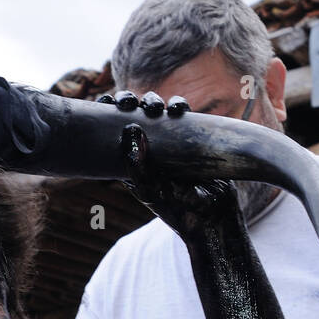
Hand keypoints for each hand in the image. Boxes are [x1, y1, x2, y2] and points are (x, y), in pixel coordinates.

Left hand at [96, 91, 241, 240]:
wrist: (214, 218)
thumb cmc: (178, 210)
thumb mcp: (152, 190)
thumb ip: (138, 165)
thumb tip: (130, 128)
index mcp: (129, 161)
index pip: (111, 130)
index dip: (106, 110)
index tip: (104, 99)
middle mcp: (148, 149)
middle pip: (132, 114)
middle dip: (129, 100)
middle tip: (130, 102)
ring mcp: (170, 142)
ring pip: (157, 110)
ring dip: (153, 101)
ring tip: (157, 108)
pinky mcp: (190, 139)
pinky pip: (181, 115)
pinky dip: (179, 106)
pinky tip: (180, 109)